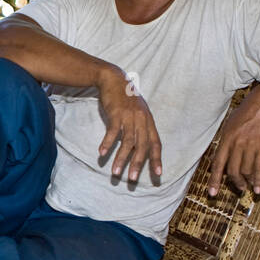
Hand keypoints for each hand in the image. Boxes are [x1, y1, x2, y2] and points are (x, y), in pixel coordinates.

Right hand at [97, 68, 162, 183]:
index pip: (155, 144)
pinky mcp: (116, 113)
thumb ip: (139, 128)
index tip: (158, 175)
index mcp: (148, 122)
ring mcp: (129, 117)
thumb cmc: (125, 98)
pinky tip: (102, 153)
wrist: (114, 79)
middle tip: (131, 180)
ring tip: (115, 173)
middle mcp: (142, 120)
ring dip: (120, 159)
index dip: (157, 160)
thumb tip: (138, 146)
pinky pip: (112, 132)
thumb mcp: (137, 112)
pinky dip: (107, 143)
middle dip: (137, 164)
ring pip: (127, 142)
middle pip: (142, 146)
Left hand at [207, 86, 259, 196]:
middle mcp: (236, 144)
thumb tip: (221, 158)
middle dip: (235, 183)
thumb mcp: (230, 125)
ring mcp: (250, 146)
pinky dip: (259, 181)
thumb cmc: (247, 113)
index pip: (218, 164)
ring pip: (246, 171)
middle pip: (232, 171)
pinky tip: (259, 190)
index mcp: (226, 139)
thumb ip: (226, 142)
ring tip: (250, 187)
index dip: (214, 180)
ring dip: (247, 182)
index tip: (212, 193)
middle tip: (239, 189)